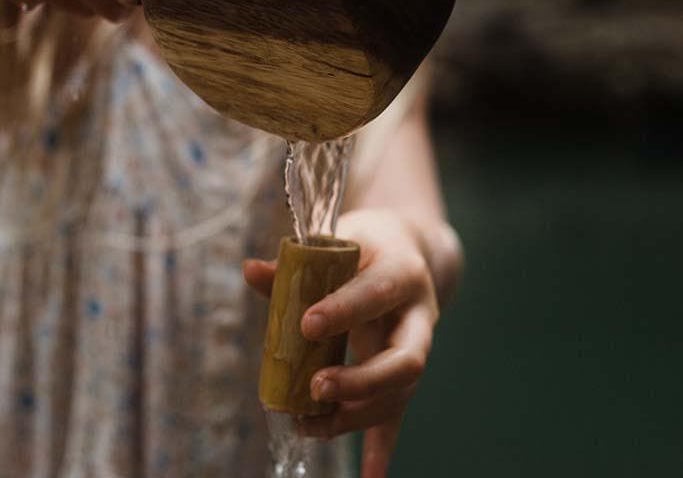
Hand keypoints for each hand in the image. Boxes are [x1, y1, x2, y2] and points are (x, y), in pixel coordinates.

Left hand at [243, 207, 439, 477]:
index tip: (307, 325)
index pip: (378, 292)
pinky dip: (382, 447)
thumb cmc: (366, 243)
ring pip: (401, 392)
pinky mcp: (405, 370)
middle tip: (316, 387)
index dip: (345, 310)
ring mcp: (418, 345)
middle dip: (362, 380)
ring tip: (313, 424)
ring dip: (359, 414)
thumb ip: (298, 261)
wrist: (409, 250)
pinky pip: (398, 413)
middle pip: (407, 358)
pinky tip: (369, 476)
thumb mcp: (338, 240)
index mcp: (402, 270)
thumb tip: (251, 271)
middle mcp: (419, 314)